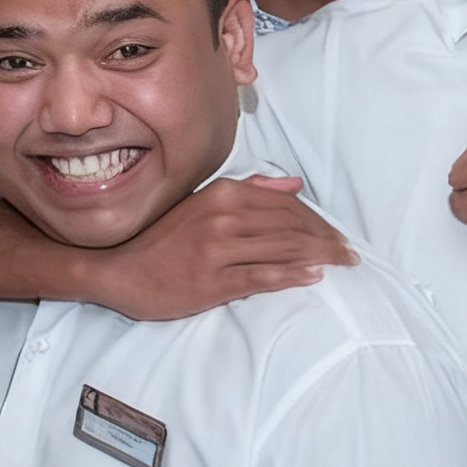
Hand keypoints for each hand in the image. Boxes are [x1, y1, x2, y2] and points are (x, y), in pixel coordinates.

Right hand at [85, 175, 352, 318]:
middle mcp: (223, 217)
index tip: (337, 234)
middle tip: (350, 252)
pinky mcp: (211, 281)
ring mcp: (217, 250)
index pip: (285, 205)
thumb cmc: (161, 238)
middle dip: (327, 238)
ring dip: (320, 256)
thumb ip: (251, 191)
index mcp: (223, 194)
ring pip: (283, 248)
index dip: (318, 220)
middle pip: (291, 226)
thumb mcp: (203, 204)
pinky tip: (314, 276)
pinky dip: (291, 275)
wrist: (115, 269)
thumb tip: (295, 184)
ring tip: (343, 263)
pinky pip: (261, 276)